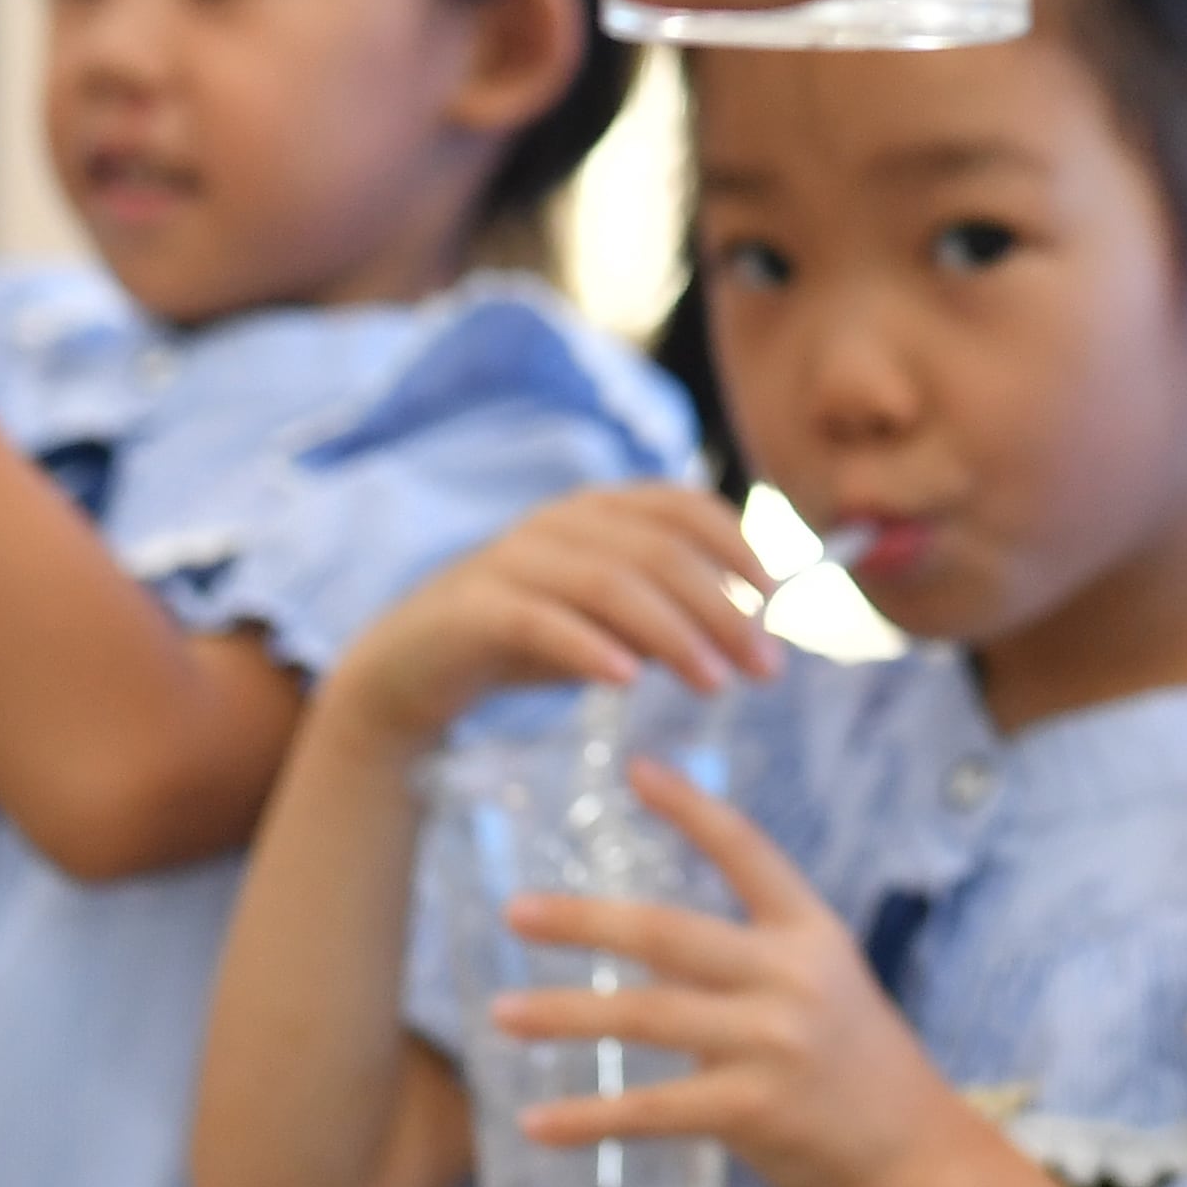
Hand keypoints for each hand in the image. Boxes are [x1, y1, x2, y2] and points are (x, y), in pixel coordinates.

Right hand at [324, 488, 784, 763]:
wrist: (410, 670)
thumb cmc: (527, 638)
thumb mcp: (608, 621)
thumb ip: (668, 612)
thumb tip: (754, 626)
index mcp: (595, 511)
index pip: (679, 504)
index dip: (734, 543)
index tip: (775, 596)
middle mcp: (557, 523)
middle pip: (656, 551)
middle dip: (720, 607)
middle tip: (763, 666)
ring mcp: (511, 560)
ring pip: (608, 583)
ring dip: (671, 633)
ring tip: (713, 682)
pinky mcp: (472, 607)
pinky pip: (538, 620)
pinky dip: (587, 647)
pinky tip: (625, 682)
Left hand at [495, 762, 980, 1186]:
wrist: (914, 1152)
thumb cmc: (856, 1064)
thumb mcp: (821, 986)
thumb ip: (744, 963)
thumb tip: (647, 947)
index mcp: (811, 932)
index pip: (746, 851)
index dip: (691, 808)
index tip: (635, 770)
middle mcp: (792, 976)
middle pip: (669, 934)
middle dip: (584, 921)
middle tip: (515, 912)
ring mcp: (772, 1043)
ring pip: (647, 1017)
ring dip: (565, 1015)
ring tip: (501, 1015)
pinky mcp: (753, 1110)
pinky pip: (652, 1110)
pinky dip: (589, 1119)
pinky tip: (536, 1123)